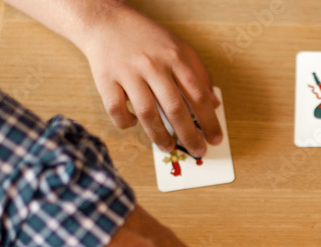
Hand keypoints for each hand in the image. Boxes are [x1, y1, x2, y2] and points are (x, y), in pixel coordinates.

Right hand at [78, 4, 220, 156]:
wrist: (106, 22)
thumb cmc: (147, 38)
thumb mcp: (180, 47)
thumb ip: (199, 74)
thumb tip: (214, 104)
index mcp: (174, 57)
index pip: (197, 95)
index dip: (209, 121)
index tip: (214, 139)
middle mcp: (152, 65)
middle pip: (175, 108)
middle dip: (189, 135)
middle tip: (197, 150)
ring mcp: (128, 73)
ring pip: (147, 113)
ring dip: (160, 136)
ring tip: (169, 148)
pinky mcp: (106, 80)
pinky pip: (116, 110)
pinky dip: (126, 122)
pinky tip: (134, 124)